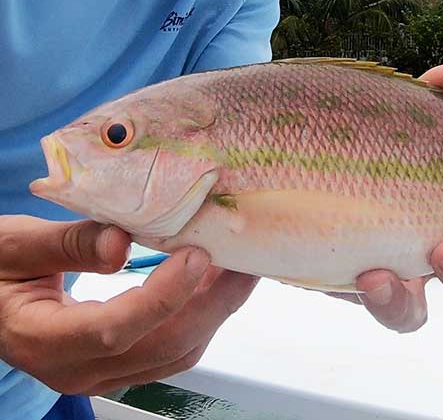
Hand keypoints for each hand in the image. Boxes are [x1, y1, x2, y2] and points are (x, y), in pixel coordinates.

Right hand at [0, 215, 257, 394]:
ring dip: (215, 309)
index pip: (115, 330)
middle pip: (163, 346)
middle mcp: (78, 369)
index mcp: (44, 340)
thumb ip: (65, 244)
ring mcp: (103, 373)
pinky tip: (214, 281)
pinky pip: (173, 348)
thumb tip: (122, 242)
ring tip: (239, 265)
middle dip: (214, 303)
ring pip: (176, 352)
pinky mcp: (120, 365)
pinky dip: (201, 316)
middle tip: (245, 258)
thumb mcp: (11, 247)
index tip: (197, 256)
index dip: (163, 296)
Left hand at [335, 65, 442, 332]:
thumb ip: (431, 104)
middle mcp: (439, 252)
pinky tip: (375, 274)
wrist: (305, 165)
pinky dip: (390, 299)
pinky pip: (392, 311)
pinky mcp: (366, 287)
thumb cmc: (369, 144)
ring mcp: (402, 274)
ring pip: (435, 307)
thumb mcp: (403, 118)